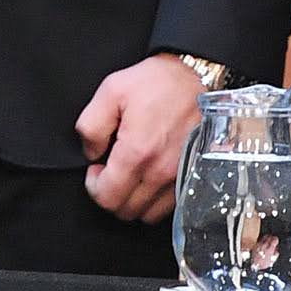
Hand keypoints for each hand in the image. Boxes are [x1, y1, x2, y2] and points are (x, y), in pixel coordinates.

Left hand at [73, 53, 206, 221]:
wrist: (199, 76)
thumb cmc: (158, 82)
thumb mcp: (111, 90)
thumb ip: (91, 126)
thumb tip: (92, 153)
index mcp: (137, 152)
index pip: (106, 198)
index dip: (94, 186)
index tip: (96, 167)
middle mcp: (160, 172)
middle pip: (125, 211)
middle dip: (112, 193)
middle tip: (112, 169)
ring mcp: (180, 178)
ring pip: (147, 214)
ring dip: (134, 199)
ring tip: (132, 173)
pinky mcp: (193, 177)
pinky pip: (168, 207)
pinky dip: (155, 199)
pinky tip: (150, 175)